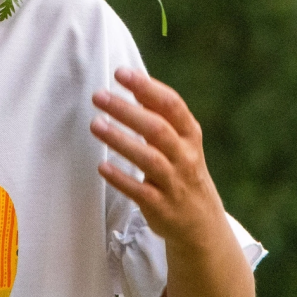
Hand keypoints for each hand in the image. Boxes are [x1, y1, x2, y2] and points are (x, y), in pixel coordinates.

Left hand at [90, 68, 223, 246]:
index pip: (171, 105)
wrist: (201, 223)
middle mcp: (185, 157)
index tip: (121, 73)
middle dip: (127, 111)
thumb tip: (136, 80)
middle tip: (99, 95)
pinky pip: (140, 191)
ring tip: (95, 124)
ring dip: (120, 140)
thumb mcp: (180, 141)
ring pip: (149, 159)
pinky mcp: (161, 206)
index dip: (147, 87)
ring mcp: (174, 183)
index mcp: (189, 135)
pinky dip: (121, 178)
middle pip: (157, 129)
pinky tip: (102, 166)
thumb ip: (159, 113)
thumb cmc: (183, 171)